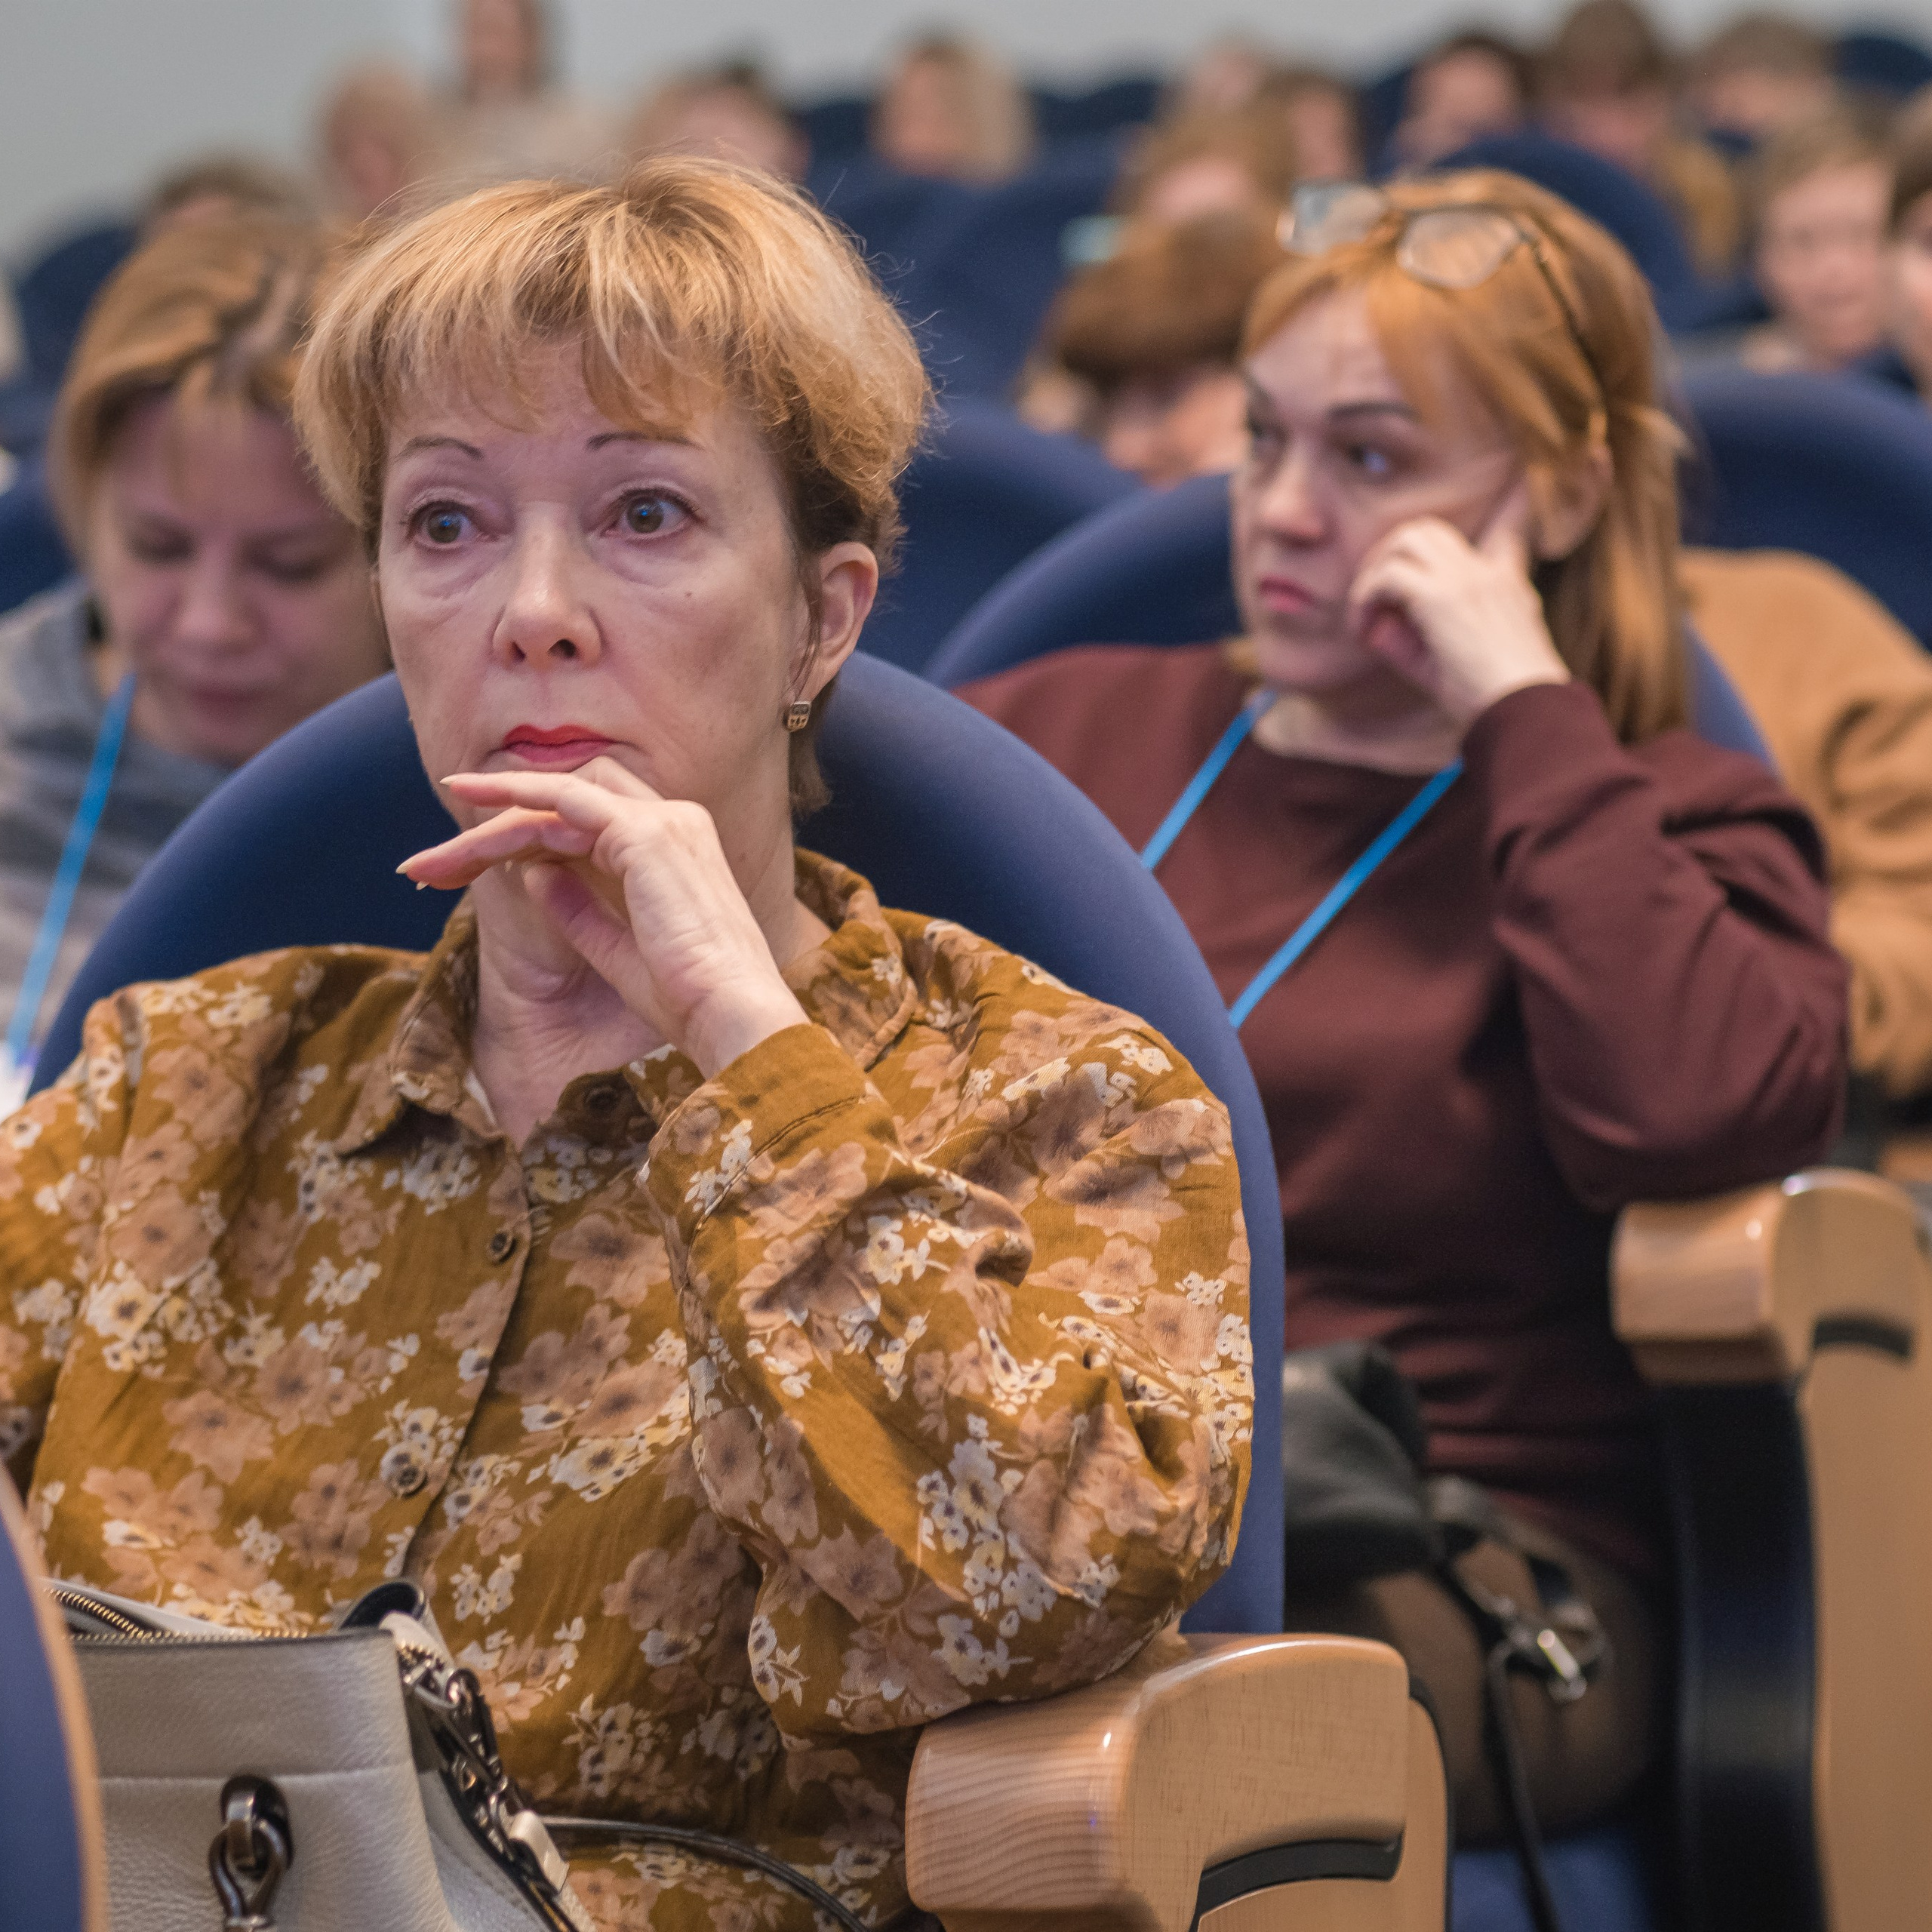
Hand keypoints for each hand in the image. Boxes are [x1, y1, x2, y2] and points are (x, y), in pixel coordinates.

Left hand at [400, 761, 808, 1076]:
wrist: (731, 1013)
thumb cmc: (688, 999)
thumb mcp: (619, 951)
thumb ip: (579, 908)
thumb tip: (533, 873)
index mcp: (677, 850)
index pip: (588, 822)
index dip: (523, 839)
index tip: (464, 869)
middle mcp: (675, 822)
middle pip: (567, 799)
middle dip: (496, 824)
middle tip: (431, 868)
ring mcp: (663, 822)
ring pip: (556, 799)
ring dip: (489, 822)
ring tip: (430, 862)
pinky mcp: (645, 834)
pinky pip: (564, 803)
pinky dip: (514, 800)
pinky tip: (470, 809)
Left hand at [1344, 484, 1570, 728]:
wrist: (1524, 713)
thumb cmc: (1493, 701)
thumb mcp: (1453, 663)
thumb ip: (1411, 640)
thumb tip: (1373, 626)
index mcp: (1505, 583)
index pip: (1509, 526)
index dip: (1510, 502)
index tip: (1519, 481)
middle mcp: (1487, 572)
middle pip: (1426, 529)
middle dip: (1389, 557)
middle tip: (1373, 600)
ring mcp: (1467, 580)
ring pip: (1406, 538)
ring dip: (1376, 573)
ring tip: (1367, 614)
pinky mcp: (1443, 598)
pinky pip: (1387, 577)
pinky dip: (1366, 599)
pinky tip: (1365, 629)